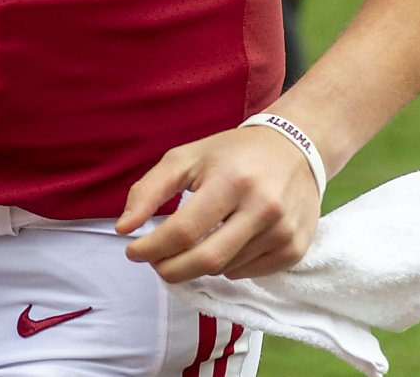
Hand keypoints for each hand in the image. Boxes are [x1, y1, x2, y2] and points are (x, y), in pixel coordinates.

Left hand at [115, 124, 321, 281]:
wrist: (295, 146)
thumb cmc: (232, 153)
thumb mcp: (186, 158)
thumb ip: (148, 190)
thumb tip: (123, 229)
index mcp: (231, 181)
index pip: (184, 230)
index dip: (152, 248)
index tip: (133, 251)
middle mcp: (262, 207)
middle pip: (206, 260)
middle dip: (171, 269)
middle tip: (155, 263)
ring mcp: (283, 231)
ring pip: (225, 269)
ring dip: (199, 265)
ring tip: (192, 244)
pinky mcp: (296, 247)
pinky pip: (249, 273)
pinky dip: (227, 267)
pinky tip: (224, 244)